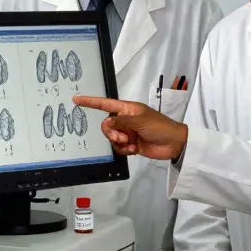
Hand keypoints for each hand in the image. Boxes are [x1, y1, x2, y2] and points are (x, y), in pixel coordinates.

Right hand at [71, 96, 187, 160]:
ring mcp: (128, 133)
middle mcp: (125, 120)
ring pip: (111, 138)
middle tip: (122, 138)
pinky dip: (124, 150)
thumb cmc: (159, 127)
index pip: (105, 104)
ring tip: (131, 144)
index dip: (91, 102)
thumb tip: (106, 122)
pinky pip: (118, 148)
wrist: (174, 143)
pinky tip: (135, 150)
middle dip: (111, 133)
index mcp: (127, 109)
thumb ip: (121, 122)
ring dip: (119, 143)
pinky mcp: (131, 145)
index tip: (76, 100)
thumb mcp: (139, 121)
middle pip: (107, 125)